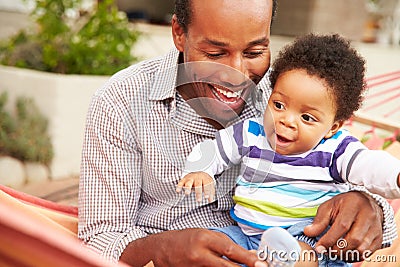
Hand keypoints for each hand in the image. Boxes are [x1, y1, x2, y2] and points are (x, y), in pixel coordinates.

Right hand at [121, 228, 267, 266]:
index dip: (247, 258)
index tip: (261, 263)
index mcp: (204, 239)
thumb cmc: (184, 239)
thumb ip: (224, 244)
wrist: (159, 248)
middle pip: (227, 266)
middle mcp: (199, 254)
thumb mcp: (204, 234)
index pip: (230, 249)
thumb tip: (245, 254)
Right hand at [176, 172, 214, 201]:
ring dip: (188, 188)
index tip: (207, 197)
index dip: (207, 191)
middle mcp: (197, 177)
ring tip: (187, 193)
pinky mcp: (184, 179)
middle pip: (198, 184)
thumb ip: (211, 193)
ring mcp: (190, 178)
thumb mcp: (209, 186)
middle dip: (198, 192)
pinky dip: (179, 186)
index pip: (206, 185)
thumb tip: (211, 201)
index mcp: (205, 178)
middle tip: (199, 200)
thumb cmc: (204, 181)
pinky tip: (178, 190)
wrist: (199, 173)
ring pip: (189, 182)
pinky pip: (181, 182)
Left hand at [303, 191, 382, 261]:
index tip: (319, 247)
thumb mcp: (329, 206)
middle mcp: (368, 216)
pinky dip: (355, 256)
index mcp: (353, 205)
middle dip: (337, 249)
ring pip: (362, 248)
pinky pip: (368, 252)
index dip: (329, 239)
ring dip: (345, 254)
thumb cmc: (345, 204)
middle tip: (326, 251)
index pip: (342, 226)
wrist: (366, 202)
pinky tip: (345, 253)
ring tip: (334, 252)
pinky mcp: (379, 238)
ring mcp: (375, 228)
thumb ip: (319, 220)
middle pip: (354, 239)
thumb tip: (308, 232)